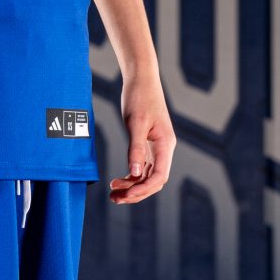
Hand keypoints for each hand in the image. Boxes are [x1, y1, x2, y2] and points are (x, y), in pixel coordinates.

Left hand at [108, 77, 173, 202]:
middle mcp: (164, 149)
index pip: (159, 177)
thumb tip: (134, 174)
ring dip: (132, 187)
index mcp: (166, 145)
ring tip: (113, 194)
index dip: (143, 190)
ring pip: (147, 176)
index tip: (125, 195)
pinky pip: (142, 167)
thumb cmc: (139, 97)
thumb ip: (136, 149)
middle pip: (154, 181)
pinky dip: (131, 176)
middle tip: (115, 199)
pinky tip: (118, 180)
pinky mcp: (148, 144)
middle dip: (136, 193)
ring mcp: (157, 148)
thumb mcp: (135, 123)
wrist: (141, 79)